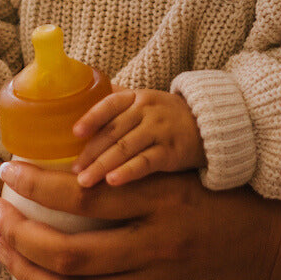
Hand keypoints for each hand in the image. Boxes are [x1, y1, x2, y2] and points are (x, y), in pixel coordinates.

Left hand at [0, 161, 280, 279]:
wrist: (274, 250)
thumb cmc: (229, 204)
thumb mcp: (187, 177)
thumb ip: (139, 173)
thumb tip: (79, 168)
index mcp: (165, 199)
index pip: (87, 193)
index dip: (39, 184)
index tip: (11, 169)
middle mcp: (157, 243)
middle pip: (69, 245)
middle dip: (19, 228)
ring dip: (27, 268)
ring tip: (2, 244)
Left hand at [72, 89, 204, 186]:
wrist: (207, 125)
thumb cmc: (166, 115)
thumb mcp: (144, 101)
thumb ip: (116, 103)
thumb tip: (79, 101)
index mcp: (138, 97)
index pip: (111, 104)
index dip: (92, 117)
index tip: (75, 133)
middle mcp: (148, 111)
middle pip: (114, 130)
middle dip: (90, 151)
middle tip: (73, 170)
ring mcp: (160, 130)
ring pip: (126, 147)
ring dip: (102, 164)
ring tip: (84, 182)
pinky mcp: (171, 151)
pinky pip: (145, 162)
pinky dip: (128, 171)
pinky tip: (112, 181)